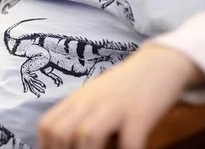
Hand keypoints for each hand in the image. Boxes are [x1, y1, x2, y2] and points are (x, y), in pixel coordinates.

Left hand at [38, 45, 203, 148]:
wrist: (158, 64)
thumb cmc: (123, 88)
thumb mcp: (94, 98)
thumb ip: (79, 117)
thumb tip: (65, 142)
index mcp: (76, 100)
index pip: (48, 125)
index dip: (46, 147)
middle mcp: (90, 102)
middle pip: (60, 132)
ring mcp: (114, 106)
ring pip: (87, 135)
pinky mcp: (140, 113)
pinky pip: (129, 141)